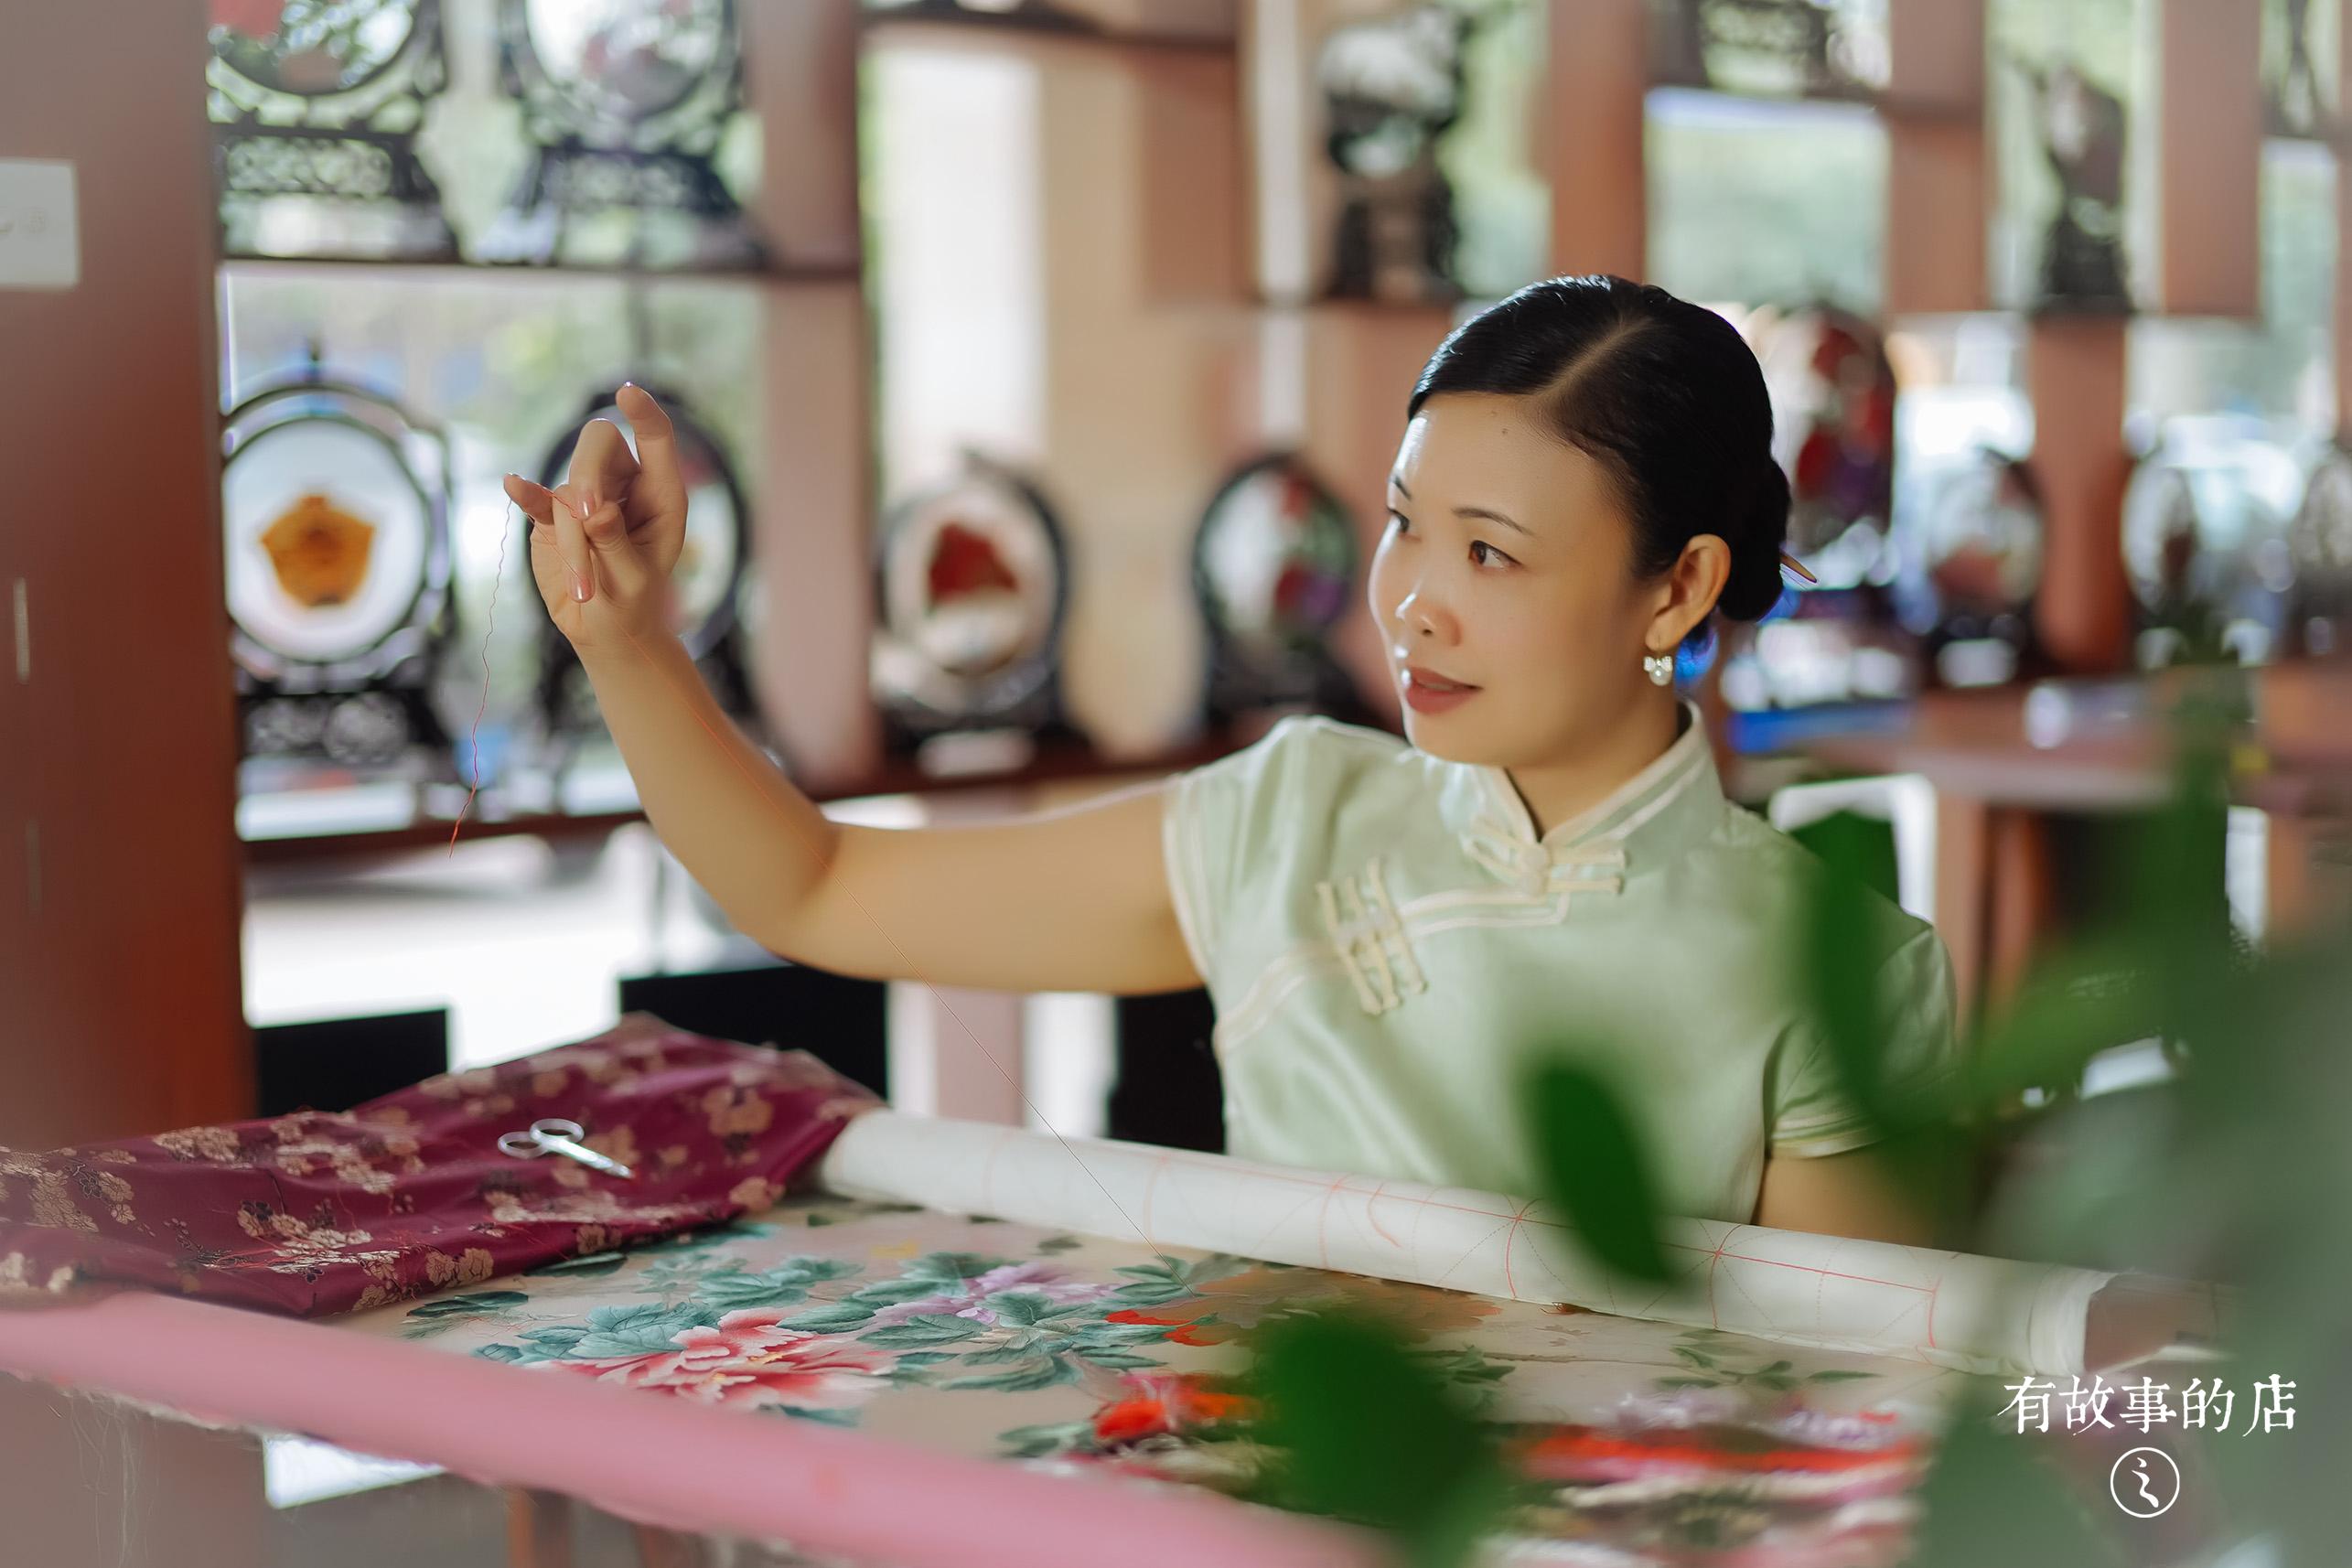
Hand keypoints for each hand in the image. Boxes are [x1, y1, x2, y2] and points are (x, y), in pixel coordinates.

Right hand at [502, 383, 690, 661]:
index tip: (627, 393)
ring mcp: (586, 498)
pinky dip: (528, 494)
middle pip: (599, 447)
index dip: (643, 414)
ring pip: (568, 488)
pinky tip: (514, 485)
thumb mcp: (633, 579)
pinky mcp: (553, 516)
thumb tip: (594, 509)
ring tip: (585, 587)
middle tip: (590, 519)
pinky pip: (538, 498)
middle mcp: (624, 486)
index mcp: (661, 494)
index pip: (656, 439)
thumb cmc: (631, 603)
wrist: (605, 630)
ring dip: (572, 538)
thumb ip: (616, 542)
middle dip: (589, 478)